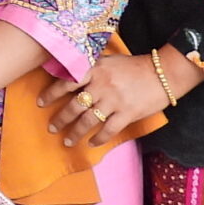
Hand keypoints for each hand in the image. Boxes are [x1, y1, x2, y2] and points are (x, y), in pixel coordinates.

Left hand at [40, 51, 172, 148]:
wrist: (163, 73)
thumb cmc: (135, 66)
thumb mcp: (109, 60)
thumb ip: (92, 67)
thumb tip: (71, 73)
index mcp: (95, 69)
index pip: (66, 81)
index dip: (51, 93)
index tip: (40, 102)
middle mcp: (101, 85)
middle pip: (74, 105)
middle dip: (60, 119)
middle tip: (51, 128)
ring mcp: (114, 100)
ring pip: (88, 121)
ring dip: (75, 133)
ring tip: (67, 141)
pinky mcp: (127, 113)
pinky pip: (108, 130)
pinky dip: (98, 139)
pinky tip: (91, 144)